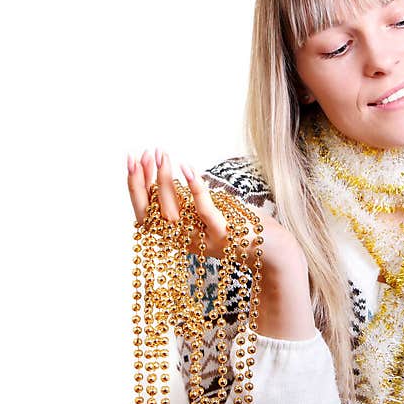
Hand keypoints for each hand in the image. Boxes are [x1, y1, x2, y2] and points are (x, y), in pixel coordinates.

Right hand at [126, 148, 315, 339]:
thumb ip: (187, 201)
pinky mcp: (225, 235)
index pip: (145, 215)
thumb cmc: (239, 225)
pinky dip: (195, 190)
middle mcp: (186, 242)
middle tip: (141, 155)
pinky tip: (188, 169)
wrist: (273, 248)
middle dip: (143, 183)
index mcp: (178, 237)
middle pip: (153, 215)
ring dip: (165, 182)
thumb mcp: (206, 212)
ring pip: (175, 213)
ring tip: (163, 156)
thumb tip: (167, 174)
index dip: (134, 189)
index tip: (130, 161)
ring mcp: (205, 240)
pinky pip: (206, 212)